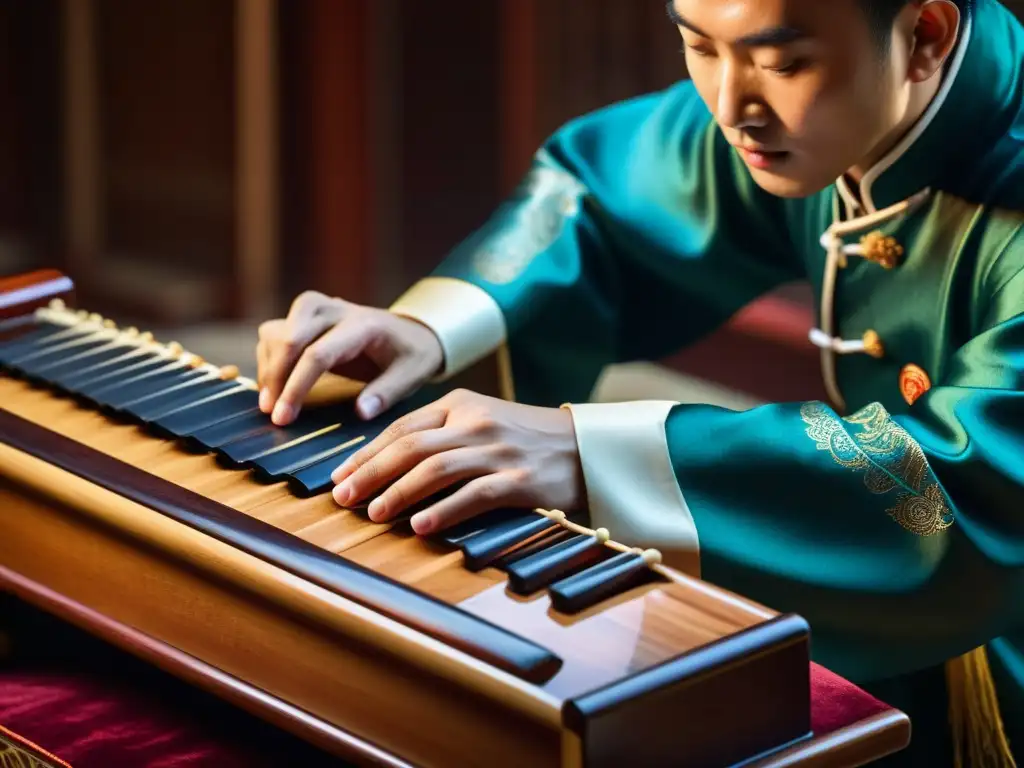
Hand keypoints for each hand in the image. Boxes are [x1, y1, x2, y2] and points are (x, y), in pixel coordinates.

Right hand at [257, 290, 443, 424]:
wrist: (410, 331)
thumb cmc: (411, 355)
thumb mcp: (412, 374)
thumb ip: (387, 392)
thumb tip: (361, 413)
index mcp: (362, 325)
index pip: (318, 354)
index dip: (297, 387)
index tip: (284, 418)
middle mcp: (334, 310)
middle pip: (288, 339)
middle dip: (275, 378)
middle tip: (273, 415)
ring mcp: (316, 309)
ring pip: (274, 333)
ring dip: (268, 369)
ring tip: (272, 405)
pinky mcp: (304, 316)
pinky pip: (273, 333)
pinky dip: (268, 360)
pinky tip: (275, 388)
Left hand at [329, 389, 585, 534]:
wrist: (588, 447)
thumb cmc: (527, 439)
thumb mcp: (482, 420)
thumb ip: (441, 432)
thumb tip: (389, 463)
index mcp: (461, 403)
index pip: (402, 427)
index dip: (366, 453)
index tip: (339, 476)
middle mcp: (476, 421)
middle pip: (410, 446)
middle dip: (370, 472)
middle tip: (342, 497)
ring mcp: (498, 450)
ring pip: (435, 468)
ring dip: (398, 492)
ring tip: (373, 513)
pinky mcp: (520, 480)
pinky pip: (473, 495)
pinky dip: (443, 511)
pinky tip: (420, 526)